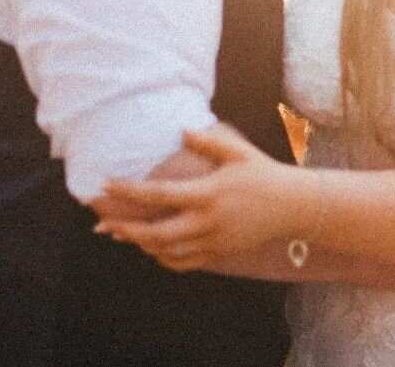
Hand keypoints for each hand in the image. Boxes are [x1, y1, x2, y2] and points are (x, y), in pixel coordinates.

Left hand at [95, 123, 305, 271]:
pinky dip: (162, 258)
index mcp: (208, 194)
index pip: (160, 194)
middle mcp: (207, 222)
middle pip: (156, 233)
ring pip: (166, 251)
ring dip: (140, 244)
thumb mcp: (238, 152)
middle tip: (103, 222)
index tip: (107, 184)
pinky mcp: (219, 253)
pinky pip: (183, 263)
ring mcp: (213, 241)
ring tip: (120, 233)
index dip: (129, 191)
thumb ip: (209, 141)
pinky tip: (150, 248)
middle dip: (126, 228)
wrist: (292, 206)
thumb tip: (181, 131)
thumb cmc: (263, 173)